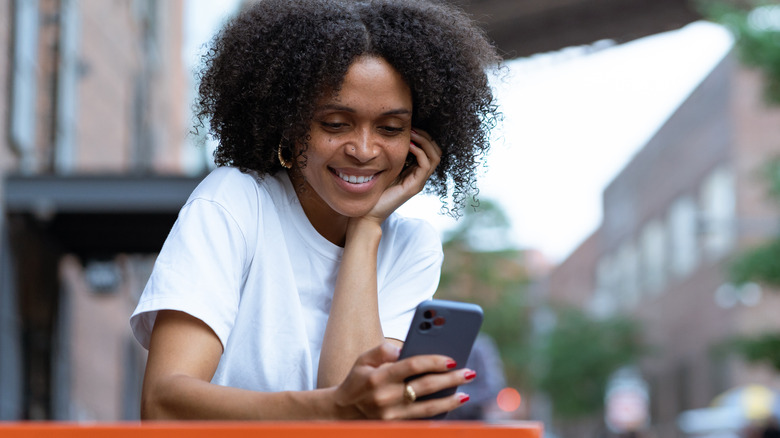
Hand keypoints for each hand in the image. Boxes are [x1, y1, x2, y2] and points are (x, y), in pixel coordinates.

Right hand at [332, 342, 472, 419]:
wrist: (342, 412)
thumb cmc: (358, 379)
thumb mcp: (363, 359)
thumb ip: (383, 350)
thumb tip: (405, 348)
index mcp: (379, 376)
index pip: (412, 366)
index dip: (434, 361)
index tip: (452, 359)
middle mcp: (385, 397)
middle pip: (425, 386)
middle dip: (450, 379)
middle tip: (469, 373)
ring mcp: (391, 415)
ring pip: (427, 408)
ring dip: (449, 401)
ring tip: (465, 394)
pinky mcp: (395, 426)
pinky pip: (421, 420)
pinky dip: (438, 414)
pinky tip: (450, 406)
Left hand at [360, 128, 441, 223]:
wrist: (368, 213)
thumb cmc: (373, 191)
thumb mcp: (384, 168)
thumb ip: (391, 155)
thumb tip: (390, 136)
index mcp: (413, 171)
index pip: (430, 150)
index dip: (423, 137)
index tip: (410, 128)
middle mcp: (419, 176)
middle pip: (436, 152)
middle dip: (426, 137)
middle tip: (413, 129)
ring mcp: (418, 182)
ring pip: (435, 157)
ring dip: (425, 142)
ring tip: (412, 134)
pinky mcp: (414, 187)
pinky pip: (425, 165)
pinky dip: (419, 152)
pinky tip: (408, 146)